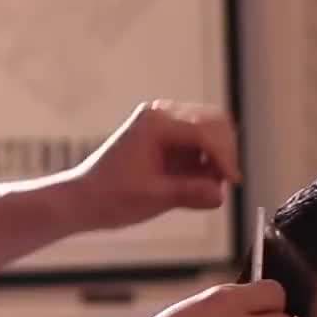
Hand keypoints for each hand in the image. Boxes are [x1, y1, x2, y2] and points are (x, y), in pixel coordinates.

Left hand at [66, 100, 239, 229]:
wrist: (84, 199)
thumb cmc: (109, 196)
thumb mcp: (152, 198)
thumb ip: (189, 194)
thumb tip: (220, 195)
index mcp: (155, 124)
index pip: (204, 131)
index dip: (223, 156)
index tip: (232, 181)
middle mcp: (161, 116)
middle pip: (214, 121)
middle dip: (224, 152)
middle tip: (223, 183)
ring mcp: (164, 124)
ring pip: (211, 130)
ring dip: (216, 156)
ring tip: (206, 187)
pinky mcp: (167, 138)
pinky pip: (200, 142)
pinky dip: (207, 160)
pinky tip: (197, 182)